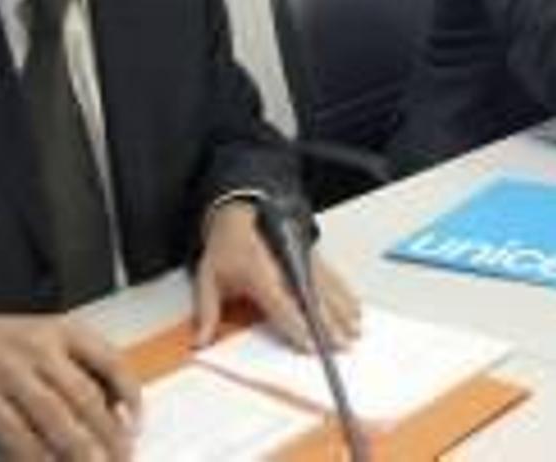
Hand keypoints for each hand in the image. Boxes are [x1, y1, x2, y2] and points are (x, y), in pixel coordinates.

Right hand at [0, 310, 139, 459]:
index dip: (130, 394)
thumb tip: (119, 411)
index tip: (138, 424)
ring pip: (53, 415)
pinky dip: (36, 455)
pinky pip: (15, 433)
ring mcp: (10, 371)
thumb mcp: (53, 342)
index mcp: (66, 331)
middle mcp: (41, 348)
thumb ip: (85, 369)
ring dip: (78, 448)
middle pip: (83, 395)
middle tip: (122, 457)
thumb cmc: (10, 346)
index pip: (110, 360)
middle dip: (108, 433)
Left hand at [193, 199, 360, 351]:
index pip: (282, 303)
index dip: (296, 324)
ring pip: (328, 289)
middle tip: (341, 345)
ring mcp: (303, 259)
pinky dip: (346, 294)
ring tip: (354, 331)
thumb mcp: (208, 275)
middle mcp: (287, 265)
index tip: (309, 344)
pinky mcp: (313, 256)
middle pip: (312, 298)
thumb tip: (200, 341)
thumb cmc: (228, 245)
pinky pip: (334, 278)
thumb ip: (207, 310)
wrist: (243, 209)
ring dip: (342, 311)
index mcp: (260, 272)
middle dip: (329, 324)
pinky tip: (355, 309)